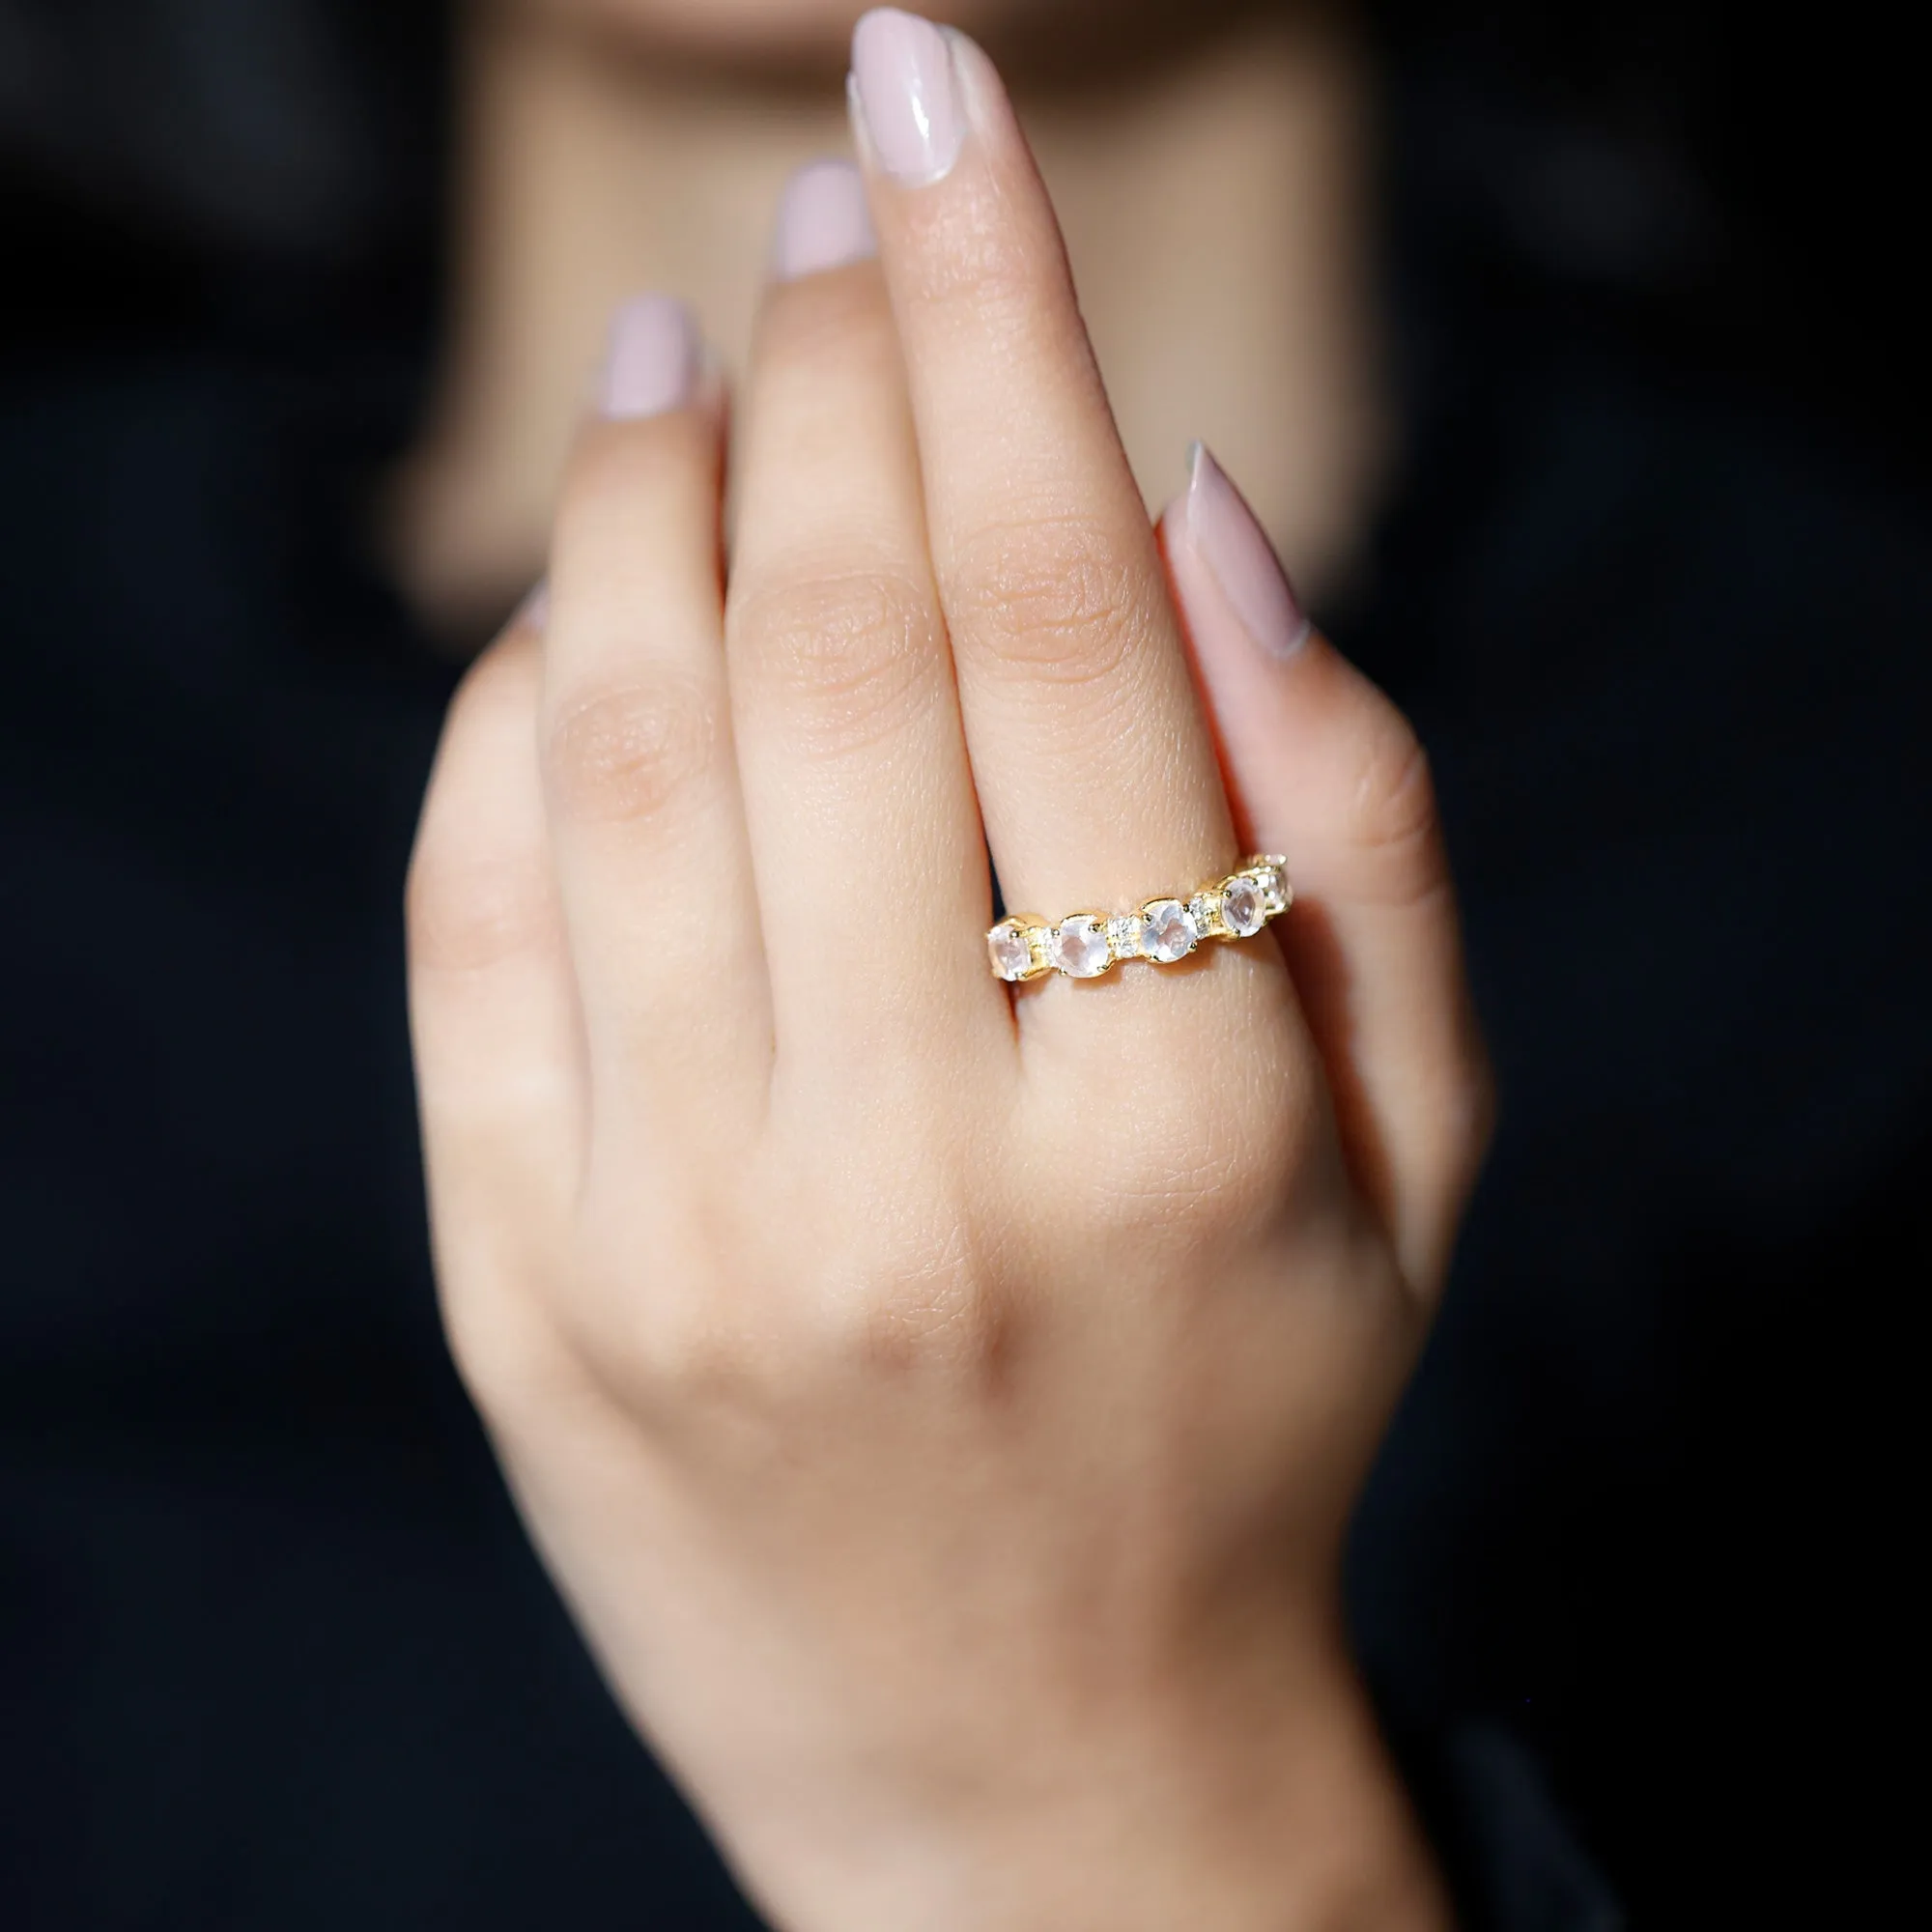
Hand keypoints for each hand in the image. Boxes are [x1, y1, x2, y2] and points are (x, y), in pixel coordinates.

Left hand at [407, 12, 1488, 1928]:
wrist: (1030, 1759)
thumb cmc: (1249, 1410)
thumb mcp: (1413, 1142)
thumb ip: (1363, 811)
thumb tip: (1190, 500)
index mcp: (1180, 1123)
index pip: (1057, 614)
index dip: (994, 312)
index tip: (935, 95)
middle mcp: (915, 1172)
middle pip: (826, 638)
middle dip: (825, 365)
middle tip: (830, 217)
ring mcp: (685, 1244)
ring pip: (618, 745)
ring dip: (642, 492)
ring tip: (687, 351)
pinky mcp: (523, 1299)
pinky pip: (476, 916)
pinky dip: (510, 708)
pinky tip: (578, 602)